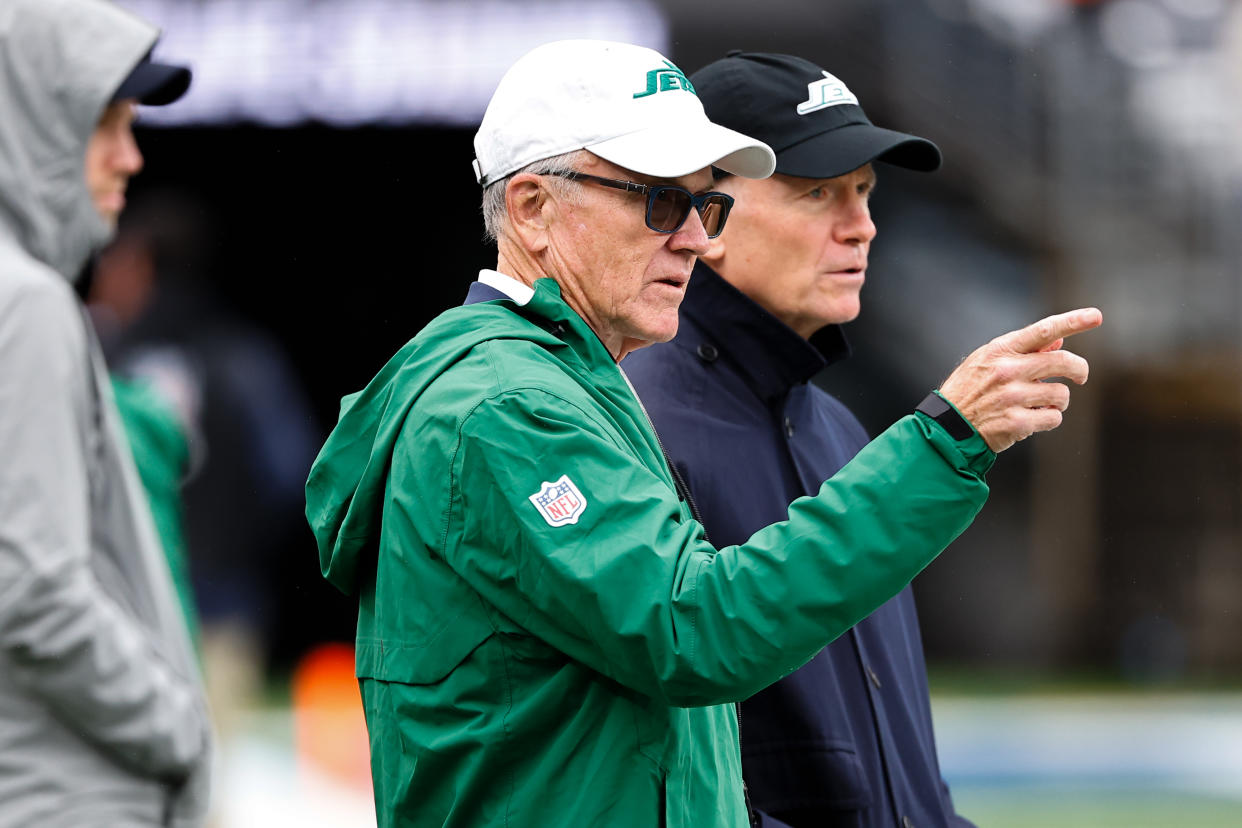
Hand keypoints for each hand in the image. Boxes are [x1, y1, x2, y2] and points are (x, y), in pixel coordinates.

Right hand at [938, 308, 1102, 451]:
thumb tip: (1058, 341)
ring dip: (1058, 401)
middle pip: (1063, 361)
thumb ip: (1023, 351)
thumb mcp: (987, 362)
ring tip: (1041, 404)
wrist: (947, 426)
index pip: (1043, 330)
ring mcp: (1012, 397)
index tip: (1096, 316)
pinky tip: (1034, 419)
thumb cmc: (970, 390)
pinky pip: (1053, 418)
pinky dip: (1049, 419)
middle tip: (1079, 377)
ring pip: (1061, 394)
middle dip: (1079, 370)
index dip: (1072, 321)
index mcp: (1000, 350)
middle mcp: (1007, 370)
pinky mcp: (1016, 422)